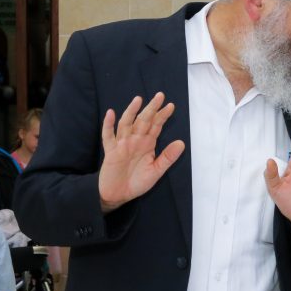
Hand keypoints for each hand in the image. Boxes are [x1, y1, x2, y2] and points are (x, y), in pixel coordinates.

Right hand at [98, 93, 184, 211]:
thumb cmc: (136, 182)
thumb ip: (167, 157)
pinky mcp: (111, 151)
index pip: (156, 126)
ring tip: (138, 100)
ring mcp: (122, 144)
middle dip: (151, 108)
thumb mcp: (156, 171)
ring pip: (126, 124)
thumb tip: (182, 143)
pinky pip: (108, 136)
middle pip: (143, 120)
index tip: (171, 106)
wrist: (118, 195)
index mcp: (147, 144)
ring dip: (131, 111)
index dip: (163, 116)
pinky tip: (111, 113)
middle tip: (160, 95)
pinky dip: (108, 125)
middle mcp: (135, 140)